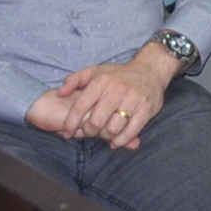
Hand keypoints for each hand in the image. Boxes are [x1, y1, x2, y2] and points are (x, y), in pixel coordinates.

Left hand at [30, 44, 178, 148]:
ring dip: (105, 136)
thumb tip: (60, 93)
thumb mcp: (95, 71)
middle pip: (95, 121)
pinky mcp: (146, 109)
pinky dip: (120, 140)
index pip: (80, 106)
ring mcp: (133, 100)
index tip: (66, 132)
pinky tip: (116, 140)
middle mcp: (117, 90)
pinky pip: (130, 132)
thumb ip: (74, 80)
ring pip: (112, 129)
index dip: (70, 123)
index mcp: (102, 81)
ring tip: (103, 134)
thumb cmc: (118, 74)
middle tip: (89, 132)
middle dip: (88, 131)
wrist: (150, 70)